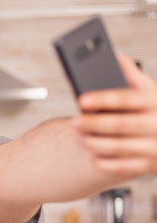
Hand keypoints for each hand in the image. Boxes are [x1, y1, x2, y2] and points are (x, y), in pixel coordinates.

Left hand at [73, 53, 156, 176]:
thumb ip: (133, 76)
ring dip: (95, 144)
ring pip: (120, 147)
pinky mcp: (151, 165)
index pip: (127, 98)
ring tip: (79, 138)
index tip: (82, 99)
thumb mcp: (152, 92)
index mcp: (156, 101)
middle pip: (120, 124)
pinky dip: (106, 163)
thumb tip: (113, 55)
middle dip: (94, 124)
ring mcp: (156, 147)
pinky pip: (125, 167)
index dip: (103, 99)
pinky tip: (94, 158)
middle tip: (74, 122)